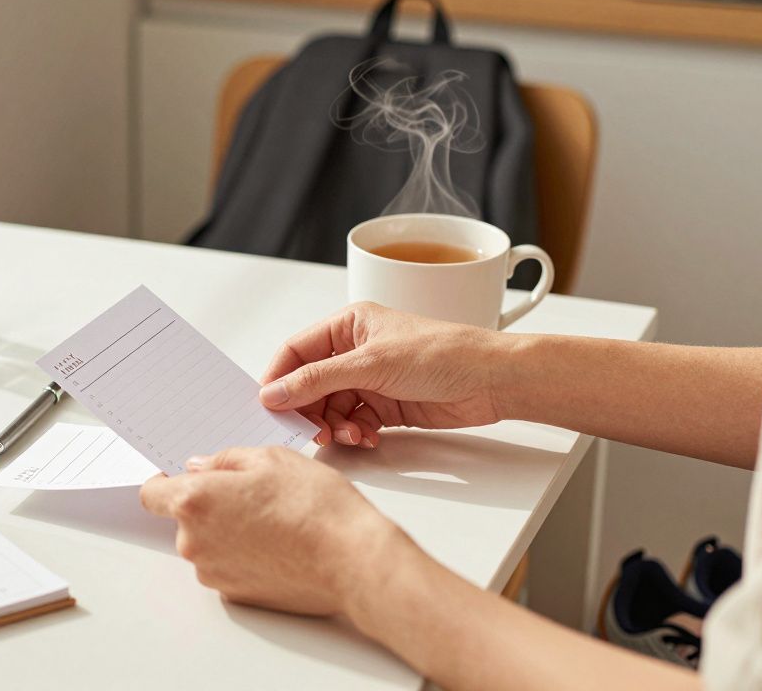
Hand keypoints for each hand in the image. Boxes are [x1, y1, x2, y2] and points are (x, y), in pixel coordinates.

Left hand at [139, 446, 402, 615]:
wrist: (351, 559)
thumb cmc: (315, 506)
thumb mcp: (270, 458)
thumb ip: (225, 460)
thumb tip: (202, 467)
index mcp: (195, 502)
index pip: (152, 494)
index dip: (165, 482)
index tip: (181, 476)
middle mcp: (195, 543)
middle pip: (185, 520)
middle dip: (210, 505)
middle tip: (252, 492)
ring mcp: (214, 573)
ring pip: (208, 544)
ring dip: (227, 531)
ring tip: (273, 519)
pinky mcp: (236, 596)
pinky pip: (228, 567)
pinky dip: (244, 555)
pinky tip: (278, 543)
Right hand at [259, 302, 509, 447]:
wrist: (491, 380)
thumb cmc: (442, 353)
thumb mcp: (371, 364)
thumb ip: (318, 380)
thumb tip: (274, 392)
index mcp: (348, 325)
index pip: (296, 351)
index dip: (279, 379)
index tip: (269, 407)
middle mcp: (355, 350)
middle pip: (310, 385)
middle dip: (309, 410)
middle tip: (312, 431)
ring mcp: (371, 379)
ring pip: (331, 408)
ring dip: (335, 425)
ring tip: (351, 435)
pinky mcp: (387, 405)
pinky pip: (354, 422)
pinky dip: (355, 433)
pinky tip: (368, 437)